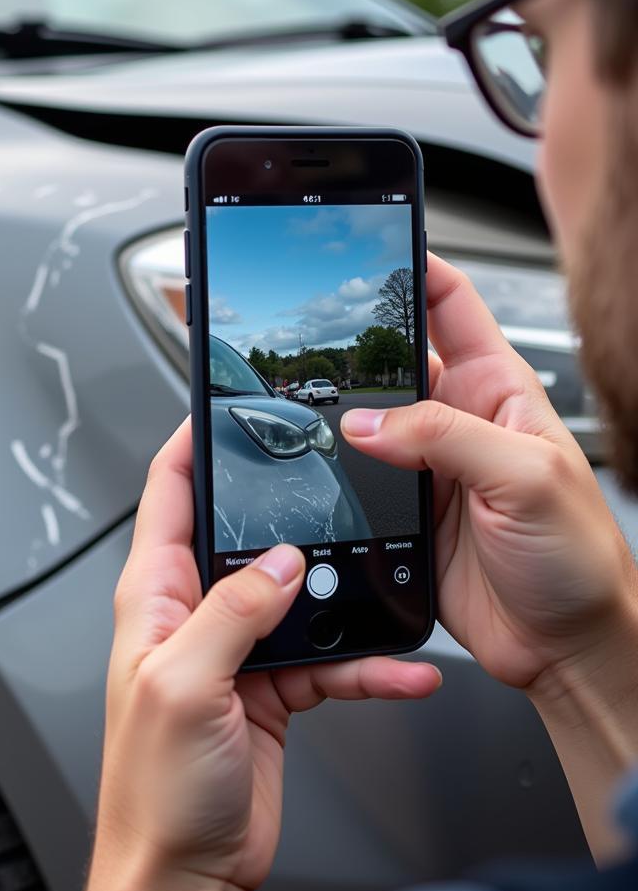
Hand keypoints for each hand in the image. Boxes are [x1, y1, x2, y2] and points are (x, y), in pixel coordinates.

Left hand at [82, 420, 441, 890]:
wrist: (184, 870)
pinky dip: (366, 664)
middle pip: (246, 538)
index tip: (222, 409)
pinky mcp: (272, 688)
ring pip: (301, 598)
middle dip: (291, 517)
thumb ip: (234, 614)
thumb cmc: (152, 790)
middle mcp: (195, 615)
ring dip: (344, 598)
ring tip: (384, 597)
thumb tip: (281, 563)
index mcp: (157, 598)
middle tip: (334, 495)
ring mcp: (237, 650)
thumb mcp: (184, 686)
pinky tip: (399, 670)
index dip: (192, 446)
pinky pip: (328, 659)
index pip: (169, 497)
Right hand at [341, 252, 636, 691]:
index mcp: (500, 391)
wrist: (563, 644)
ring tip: (310, 405)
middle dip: (358, 344)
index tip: (376, 245)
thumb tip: (370, 422)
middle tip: (317, 335)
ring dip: (341, 414)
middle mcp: (459, 423)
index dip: (416, 268)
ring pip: (368, 419)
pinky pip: (357, 475)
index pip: (453, 306)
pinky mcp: (404, 512)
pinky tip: (320, 464)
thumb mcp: (526, 477)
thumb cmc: (580, 558)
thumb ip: (445, 439)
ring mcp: (428, 467)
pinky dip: (334, 467)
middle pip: (396, 361)